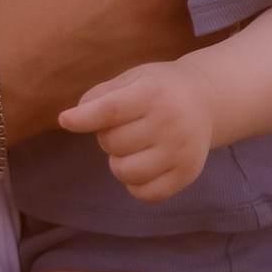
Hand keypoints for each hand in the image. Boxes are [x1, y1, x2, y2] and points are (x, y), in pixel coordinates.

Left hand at [59, 60, 210, 198]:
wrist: (206, 99)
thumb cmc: (159, 88)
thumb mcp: (133, 78)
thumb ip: (102, 94)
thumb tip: (73, 118)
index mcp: (153, 94)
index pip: (111, 110)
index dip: (84, 118)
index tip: (65, 120)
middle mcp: (170, 123)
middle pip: (114, 143)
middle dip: (108, 137)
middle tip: (125, 126)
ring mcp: (180, 152)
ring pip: (126, 172)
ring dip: (119, 162)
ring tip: (132, 147)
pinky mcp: (187, 174)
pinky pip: (146, 193)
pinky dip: (135, 184)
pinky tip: (142, 165)